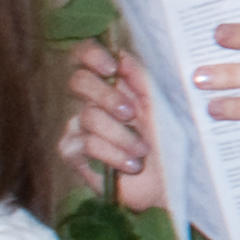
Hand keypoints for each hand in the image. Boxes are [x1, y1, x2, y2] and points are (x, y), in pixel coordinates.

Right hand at [58, 43, 168, 211]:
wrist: (166, 184)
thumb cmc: (167, 142)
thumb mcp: (161, 108)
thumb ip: (143, 81)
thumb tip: (123, 55)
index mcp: (113, 85)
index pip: (86, 57)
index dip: (91, 55)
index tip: (111, 67)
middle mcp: (91, 101)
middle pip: (78, 81)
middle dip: (107, 97)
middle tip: (132, 114)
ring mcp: (78, 126)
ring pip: (89, 117)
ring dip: (121, 136)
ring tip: (144, 150)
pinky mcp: (71, 151)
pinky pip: (86, 144)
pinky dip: (113, 154)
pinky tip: (132, 166)